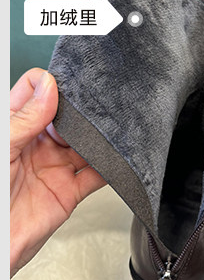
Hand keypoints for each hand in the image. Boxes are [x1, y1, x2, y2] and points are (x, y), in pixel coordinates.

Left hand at [10, 68, 105, 277]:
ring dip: (100, 139)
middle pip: (67, 118)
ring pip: (85, 145)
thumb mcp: (1, 150)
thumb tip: (48, 87)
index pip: (34, 93)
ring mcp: (52, 169)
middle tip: (92, 110)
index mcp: (12, 129)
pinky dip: (111, 169)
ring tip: (110, 132)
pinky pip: (96, 176)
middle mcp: (33, 146)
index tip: (63, 88)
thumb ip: (24, 119)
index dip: (50, 86)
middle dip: (82, 112)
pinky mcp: (68, 192)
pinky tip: (117, 159)